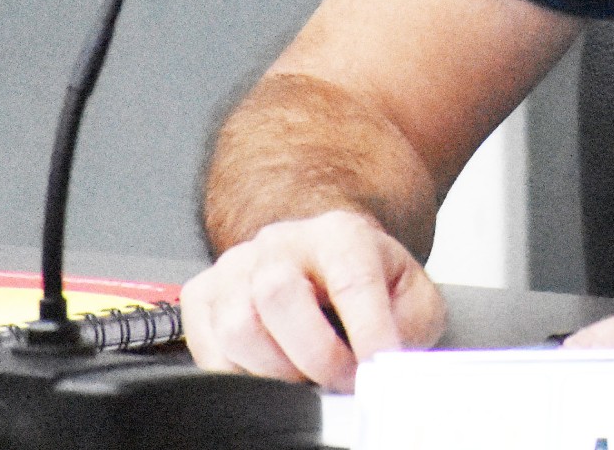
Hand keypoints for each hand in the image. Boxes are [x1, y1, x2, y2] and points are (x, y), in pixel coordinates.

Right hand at [183, 209, 446, 390]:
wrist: (322, 259)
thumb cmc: (364, 278)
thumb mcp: (409, 293)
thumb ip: (410, 326)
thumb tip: (391, 366)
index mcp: (340, 234)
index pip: (350, 279)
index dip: (366, 330)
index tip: (377, 366)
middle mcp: (281, 243)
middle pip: (278, 295)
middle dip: (315, 355)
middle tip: (341, 379)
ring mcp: (236, 267)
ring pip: (237, 327)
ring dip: (275, 370)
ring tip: (306, 375)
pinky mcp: (203, 295)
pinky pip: (208, 349)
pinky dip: (240, 374)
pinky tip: (271, 369)